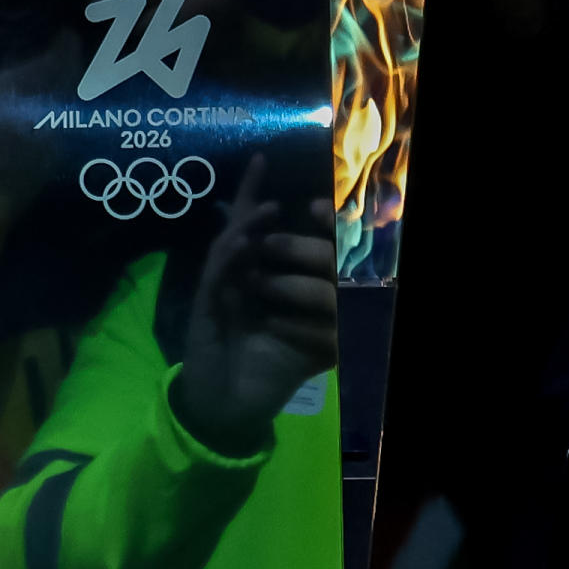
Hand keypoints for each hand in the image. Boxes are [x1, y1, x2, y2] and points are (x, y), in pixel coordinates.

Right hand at [168, 156, 339, 457]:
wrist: (232, 408)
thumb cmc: (268, 372)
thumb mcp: (312, 345)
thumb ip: (332, 324)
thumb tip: (362, 305)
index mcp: (257, 283)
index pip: (264, 237)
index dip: (274, 208)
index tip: (294, 185)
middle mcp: (235, 279)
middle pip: (241, 229)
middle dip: (251, 196)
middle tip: (260, 161)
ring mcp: (218, 291)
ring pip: (229, 247)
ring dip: (247, 224)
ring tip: (268, 204)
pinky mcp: (205, 308)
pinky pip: (217, 277)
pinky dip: (229, 259)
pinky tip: (243, 243)